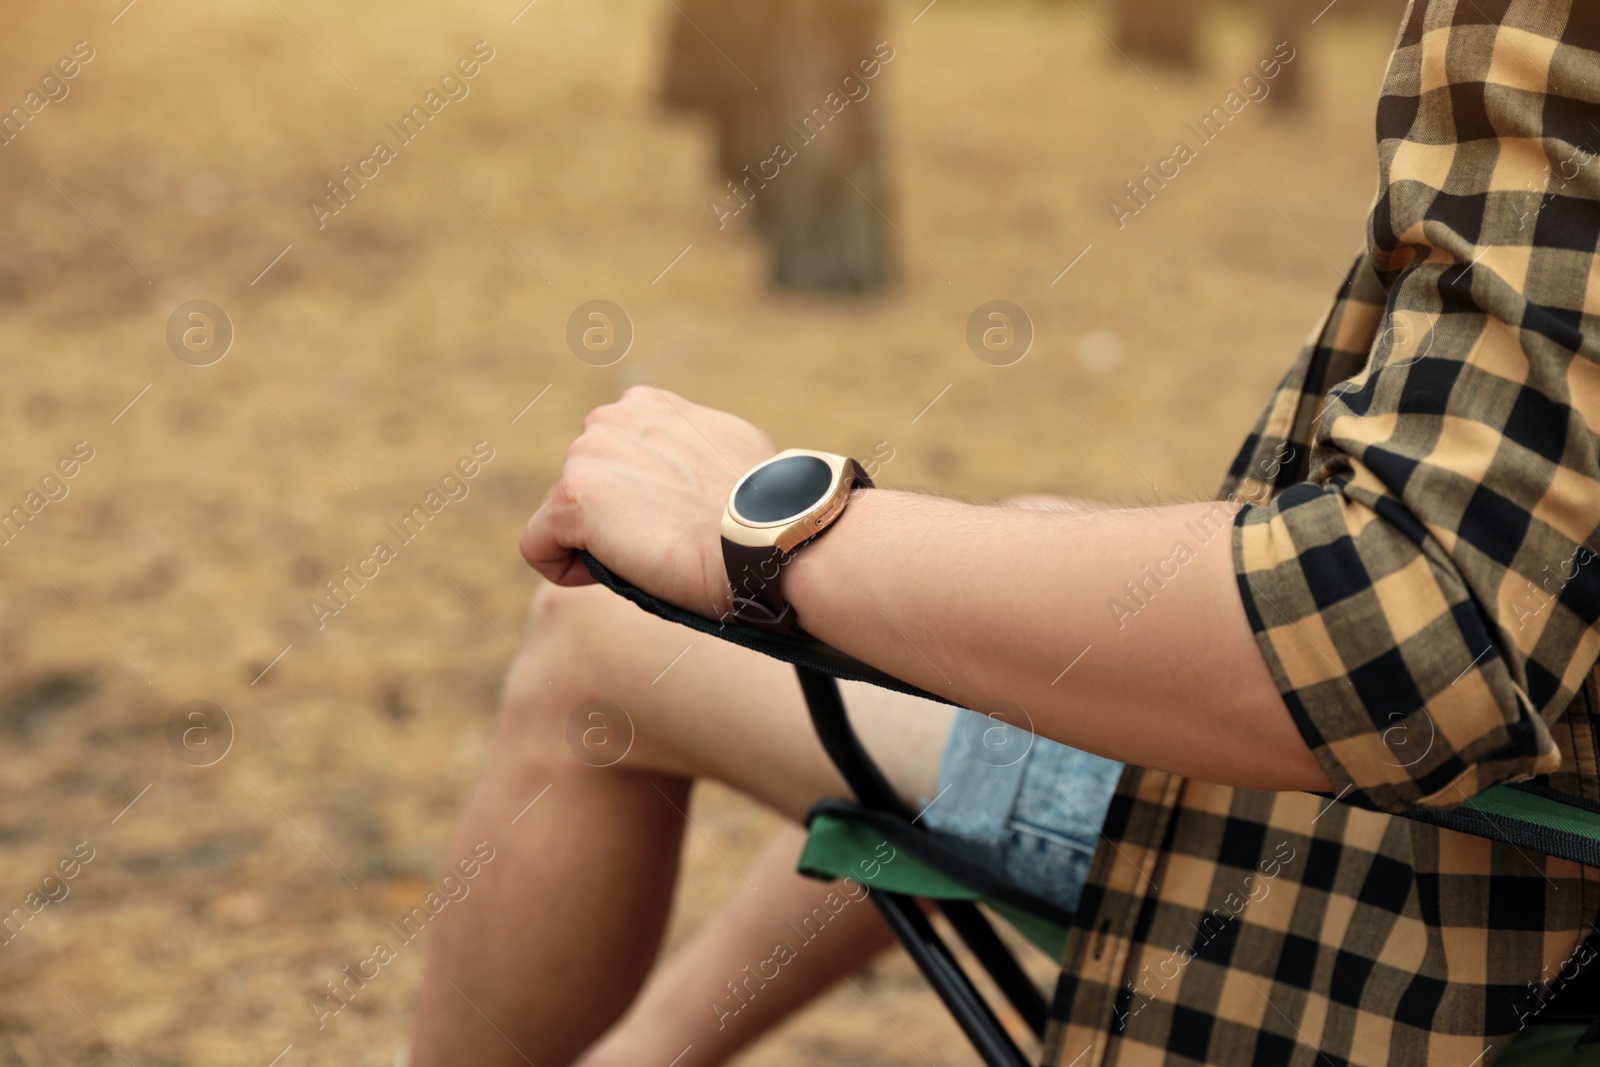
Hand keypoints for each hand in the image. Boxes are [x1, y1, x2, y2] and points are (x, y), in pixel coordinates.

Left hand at [520, 386, 775, 616]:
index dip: (638, 502)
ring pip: (562, 518)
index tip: (676, 523)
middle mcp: (612, 417)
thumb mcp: (732, 451)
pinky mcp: (571, 498)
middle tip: (665, 546)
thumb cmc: (766, 510)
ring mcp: (588, 453)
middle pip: (585, 488)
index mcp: (648, 404)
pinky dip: (566, 571)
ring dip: (597, 546)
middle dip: (613, 522)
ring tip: (652, 557)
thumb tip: (695, 475)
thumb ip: (693, 448)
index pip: (615, 460)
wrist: (769, 535)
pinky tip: (617, 574)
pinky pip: (539, 547)